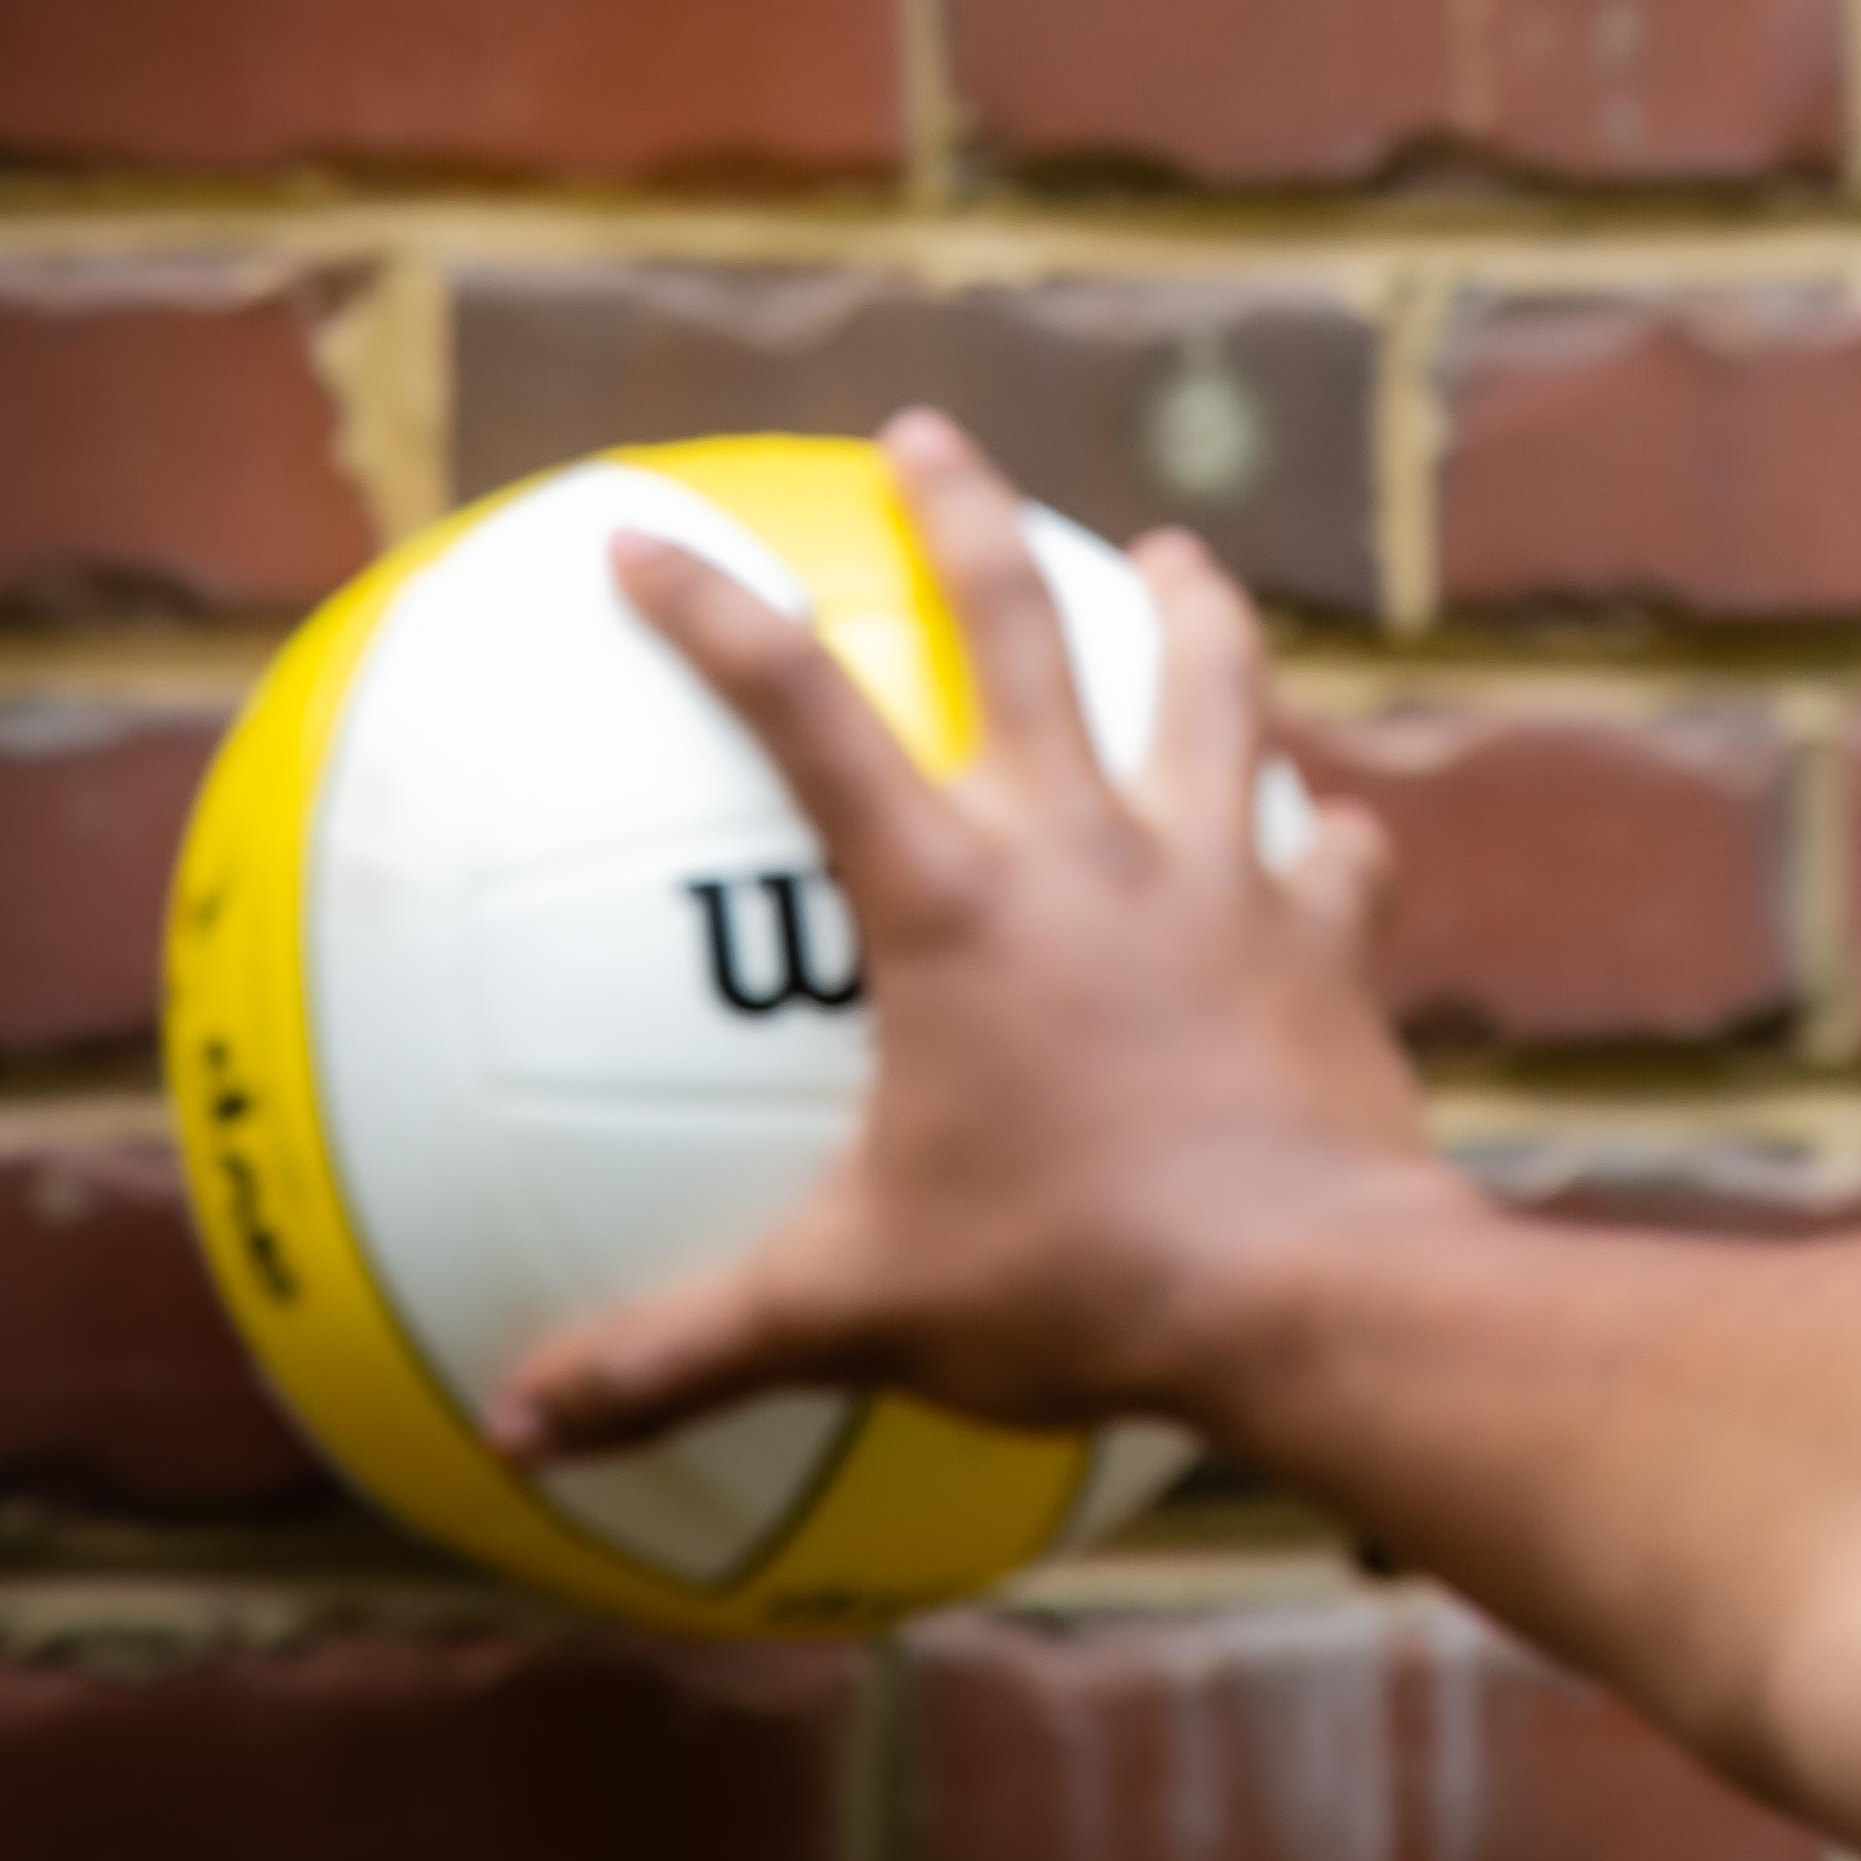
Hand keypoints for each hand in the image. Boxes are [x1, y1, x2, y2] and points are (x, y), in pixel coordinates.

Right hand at [490, 410, 1474, 1463]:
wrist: (1309, 1294)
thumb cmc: (1072, 1289)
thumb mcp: (848, 1317)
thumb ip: (678, 1354)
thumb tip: (523, 1426)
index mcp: (955, 906)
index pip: (802, 716)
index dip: (713, 616)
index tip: (643, 531)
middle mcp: (1092, 855)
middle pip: (1021, 631)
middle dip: (963, 517)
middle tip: (930, 434)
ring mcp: (1227, 882)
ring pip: (1215, 692)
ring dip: (1194, 613)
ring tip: (1177, 557)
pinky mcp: (1333, 942)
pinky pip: (1336, 858)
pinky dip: (1327, 834)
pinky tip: (1337, 828)